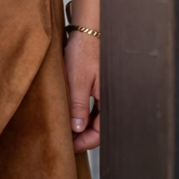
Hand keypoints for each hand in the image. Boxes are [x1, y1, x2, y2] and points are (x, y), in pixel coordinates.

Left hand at [64, 30, 99, 152]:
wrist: (89, 30)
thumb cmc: (85, 51)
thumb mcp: (78, 80)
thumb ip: (78, 106)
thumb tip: (77, 129)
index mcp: (111, 99)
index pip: (100, 132)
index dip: (84, 143)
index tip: (69, 147)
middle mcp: (113, 98)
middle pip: (100, 127)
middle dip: (83, 137)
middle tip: (66, 141)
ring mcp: (108, 93)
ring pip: (97, 118)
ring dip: (83, 126)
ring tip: (66, 130)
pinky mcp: (103, 87)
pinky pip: (96, 107)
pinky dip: (85, 114)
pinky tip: (73, 116)